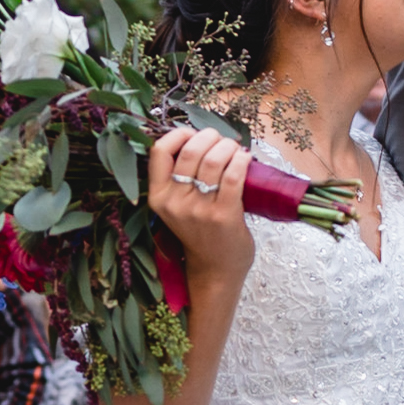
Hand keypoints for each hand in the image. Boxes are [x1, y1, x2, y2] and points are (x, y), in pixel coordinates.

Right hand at [147, 126, 253, 288]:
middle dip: (210, 137)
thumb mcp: (176, 207)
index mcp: (158, 198)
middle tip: (221, 141)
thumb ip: (179, 178)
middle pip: (190, 151)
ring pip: (213, 160)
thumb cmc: (199, 233)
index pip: (159, 152)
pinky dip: (242, 160)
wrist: (215, 270)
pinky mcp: (223, 215)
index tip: (193, 135)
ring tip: (235, 150)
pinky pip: (233, 175)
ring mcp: (199, 210)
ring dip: (229, 147)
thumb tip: (200, 139)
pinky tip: (245, 159)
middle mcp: (174, 203)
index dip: (178, 134)